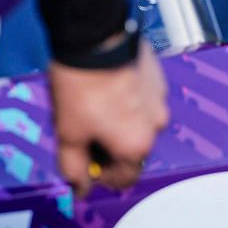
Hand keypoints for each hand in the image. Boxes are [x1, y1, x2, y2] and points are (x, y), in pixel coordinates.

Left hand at [48, 36, 169, 196]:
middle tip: (85, 130)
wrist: (94, 40)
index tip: (86, 164)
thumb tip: (80, 187)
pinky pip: (144, 99)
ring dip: (121, 121)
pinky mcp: (158, 78)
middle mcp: (155, 126)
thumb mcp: (68, 134)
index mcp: (136, 145)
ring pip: (139, 123)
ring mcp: (159, 100)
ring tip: (96, 103)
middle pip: (132, 149)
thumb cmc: (81, 86)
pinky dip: (129, 100)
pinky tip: (108, 88)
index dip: (102, 176)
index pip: (125, 179)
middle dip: (110, 145)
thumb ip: (74, 167)